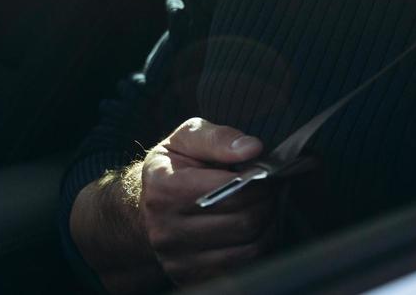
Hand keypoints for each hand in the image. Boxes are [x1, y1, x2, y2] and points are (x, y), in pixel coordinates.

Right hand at [137, 117, 276, 285]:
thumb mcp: (187, 138)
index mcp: (164, 189)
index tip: (264, 172)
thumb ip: (218, 138)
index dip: (257, 180)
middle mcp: (166, 229)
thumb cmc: (174, 167)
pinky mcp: (189, 278)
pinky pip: (241, 269)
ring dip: (267, 227)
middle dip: (266, 202)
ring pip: (247, 249)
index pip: (229, 190)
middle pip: (242, 222)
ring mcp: (177, 259)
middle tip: (270, 189)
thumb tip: (252, 148)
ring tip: (264, 208)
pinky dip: (257, 249)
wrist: (146, 206)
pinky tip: (254, 231)